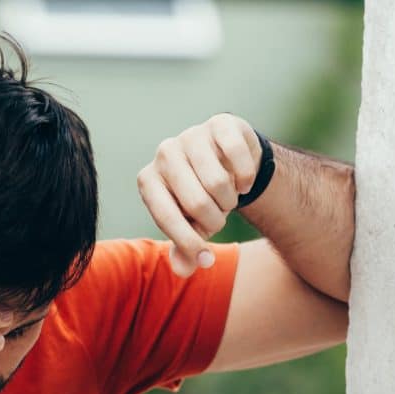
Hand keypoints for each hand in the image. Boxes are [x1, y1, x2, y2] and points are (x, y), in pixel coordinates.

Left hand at [137, 113, 261, 276]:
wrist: (227, 164)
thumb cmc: (200, 201)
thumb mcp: (190, 227)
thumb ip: (185, 250)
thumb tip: (184, 270)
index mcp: (148, 180)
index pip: (166, 217)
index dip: (189, 242)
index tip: (205, 258)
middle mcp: (164, 153)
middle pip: (197, 203)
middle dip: (215, 220)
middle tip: (218, 217)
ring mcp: (191, 135)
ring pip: (219, 183)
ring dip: (231, 201)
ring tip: (227, 198)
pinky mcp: (220, 123)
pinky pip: (238, 157)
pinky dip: (246, 178)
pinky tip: (242, 181)